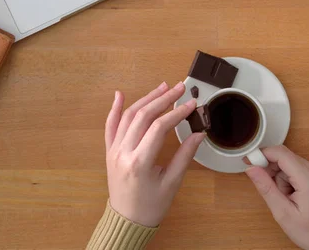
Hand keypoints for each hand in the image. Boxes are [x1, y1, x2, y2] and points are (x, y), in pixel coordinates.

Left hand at [105, 82, 205, 226]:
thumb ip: (185, 156)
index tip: (192, 104)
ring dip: (145, 99)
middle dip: (163, 99)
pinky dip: (115, 109)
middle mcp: (123, 152)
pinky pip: (110, 126)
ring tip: (162, 88)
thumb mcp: (172, 183)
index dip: (177, 113)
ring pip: (127, 116)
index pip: (160, 127)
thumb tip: (199, 134)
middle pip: (143, 116)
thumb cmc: (150, 206)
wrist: (126, 221)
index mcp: (140, 162)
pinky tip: (120, 95)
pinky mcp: (109, 151)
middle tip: (179, 88)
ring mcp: (113, 150)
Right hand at [245, 145, 308, 249]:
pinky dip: (293, 178)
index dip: (262, 154)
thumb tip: (251, 169)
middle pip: (286, 158)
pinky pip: (300, 168)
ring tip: (289, 198)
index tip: (250, 161)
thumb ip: (266, 188)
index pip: (281, 154)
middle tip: (276, 193)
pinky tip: (295, 194)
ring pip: (292, 163)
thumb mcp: (283, 213)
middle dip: (274, 172)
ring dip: (284, 177)